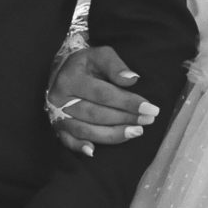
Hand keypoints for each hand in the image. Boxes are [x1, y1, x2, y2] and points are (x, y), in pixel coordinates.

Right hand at [45, 44, 160, 154]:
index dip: (128, 102)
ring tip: (136, 131)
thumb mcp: (100, 55)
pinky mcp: (58, 127)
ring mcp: (58, 115)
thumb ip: (116, 66)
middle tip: (148, 120)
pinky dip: (80, 147)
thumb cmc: (87, 64)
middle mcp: (60, 98)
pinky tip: (93, 151)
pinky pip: (68, 141)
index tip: (149, 107)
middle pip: (96, 114)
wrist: (63, 71)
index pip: (103, 94)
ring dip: (112, 134)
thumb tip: (131, 80)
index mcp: (71, 78)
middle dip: (125, 118)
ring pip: (86, 130)